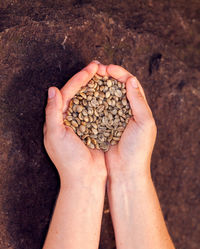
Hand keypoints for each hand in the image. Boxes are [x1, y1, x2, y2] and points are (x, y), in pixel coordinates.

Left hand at [44, 61, 106, 185]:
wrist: (84, 178)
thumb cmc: (68, 160)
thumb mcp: (55, 135)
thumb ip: (52, 112)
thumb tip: (52, 89)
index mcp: (57, 119)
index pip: (67, 92)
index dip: (79, 78)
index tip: (92, 68)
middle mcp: (69, 119)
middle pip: (79, 93)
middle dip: (89, 79)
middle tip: (100, 66)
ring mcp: (83, 124)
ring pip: (90, 100)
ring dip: (98, 87)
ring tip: (107, 76)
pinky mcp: (94, 130)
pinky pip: (99, 111)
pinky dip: (105, 101)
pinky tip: (113, 93)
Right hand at [96, 63, 156, 178]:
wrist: (126, 170)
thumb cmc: (138, 148)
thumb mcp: (144, 123)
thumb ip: (138, 101)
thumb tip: (131, 80)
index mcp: (139, 107)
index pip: (130, 83)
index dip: (119, 73)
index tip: (107, 68)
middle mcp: (126, 110)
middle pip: (115, 87)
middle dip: (106, 76)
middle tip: (95, 69)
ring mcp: (113, 118)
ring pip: (104, 97)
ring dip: (97, 87)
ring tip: (87, 78)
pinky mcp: (102, 126)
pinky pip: (96, 110)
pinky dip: (90, 102)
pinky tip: (83, 95)